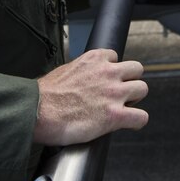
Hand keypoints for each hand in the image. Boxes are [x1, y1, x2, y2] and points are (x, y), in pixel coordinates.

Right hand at [33, 49, 148, 145]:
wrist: (37, 111)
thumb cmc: (44, 95)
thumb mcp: (65, 70)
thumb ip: (81, 71)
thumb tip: (83, 80)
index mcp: (94, 59)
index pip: (115, 57)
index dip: (113, 70)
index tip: (107, 81)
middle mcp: (108, 73)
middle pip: (136, 69)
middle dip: (129, 81)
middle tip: (118, 94)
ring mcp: (114, 93)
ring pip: (142, 89)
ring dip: (134, 99)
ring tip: (122, 108)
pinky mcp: (115, 115)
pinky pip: (141, 116)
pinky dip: (137, 121)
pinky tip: (128, 123)